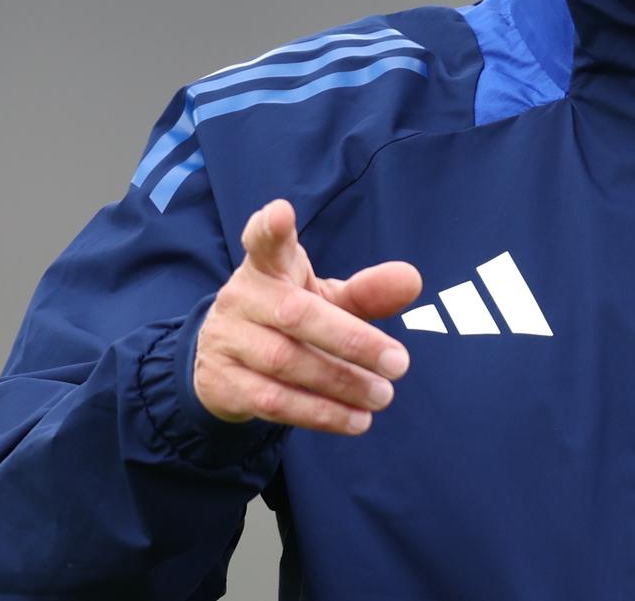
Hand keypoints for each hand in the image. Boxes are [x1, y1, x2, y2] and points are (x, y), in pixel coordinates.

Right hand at [192, 198, 420, 434]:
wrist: (224, 360)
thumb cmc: (289, 317)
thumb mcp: (327, 298)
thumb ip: (367, 291)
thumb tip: (413, 279)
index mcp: (269, 267)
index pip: (264, 241)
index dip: (269, 227)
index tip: (279, 213)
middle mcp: (242, 298)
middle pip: (296, 315)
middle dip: (352, 340)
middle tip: (400, 363)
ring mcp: (227, 341)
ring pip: (285, 362)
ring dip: (341, 383)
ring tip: (384, 395)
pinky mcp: (222, 383)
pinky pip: (273, 401)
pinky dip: (319, 413)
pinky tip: (356, 420)